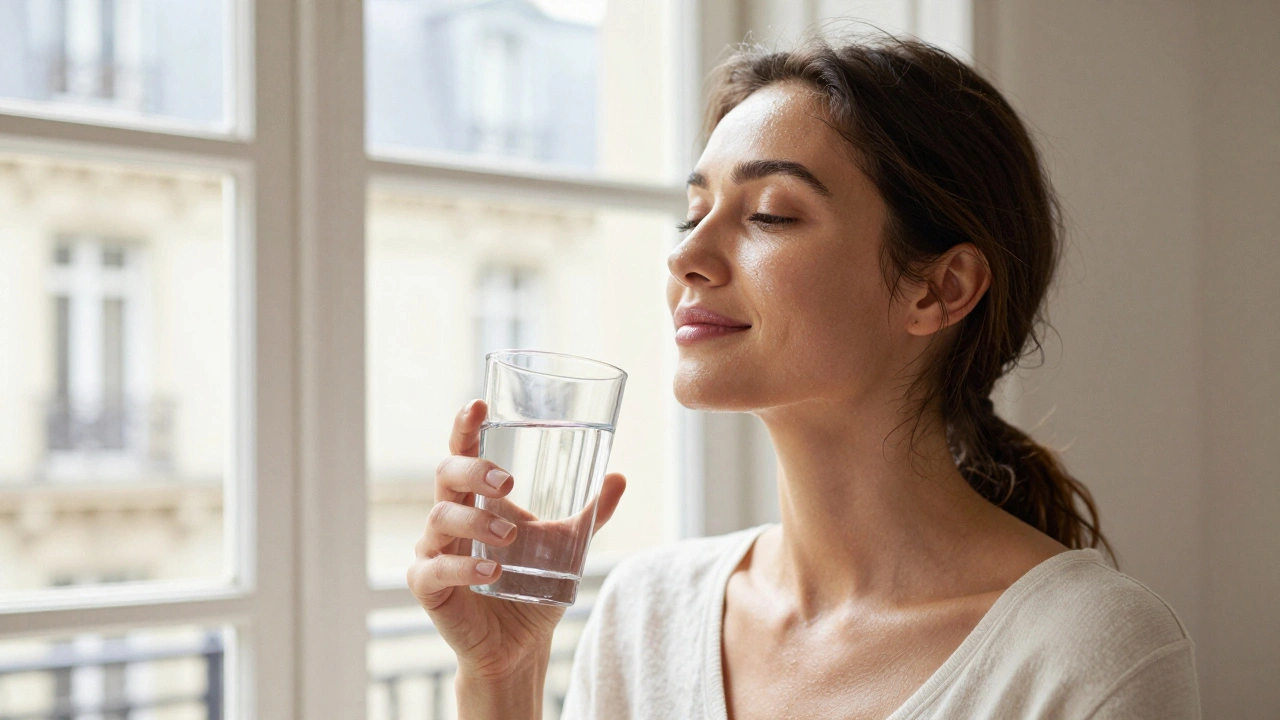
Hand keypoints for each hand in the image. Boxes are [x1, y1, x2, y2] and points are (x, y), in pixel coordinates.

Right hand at [407, 400, 626, 679]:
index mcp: (477, 499)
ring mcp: (434, 551)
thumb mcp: (567, 545)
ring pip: (439, 519)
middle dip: (473, 471)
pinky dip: (463, 567)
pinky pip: (435, 570)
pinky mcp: (427, 587)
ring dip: (475, 523)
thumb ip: (591, 512)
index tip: (478, 405)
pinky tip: (492, 570)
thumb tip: (619, 476)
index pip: (463, 452)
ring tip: (510, 538)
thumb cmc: (534, 584)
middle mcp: (449, 517)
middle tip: (508, 483)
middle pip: (445, 475)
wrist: (520, 644)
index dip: (465, 427)